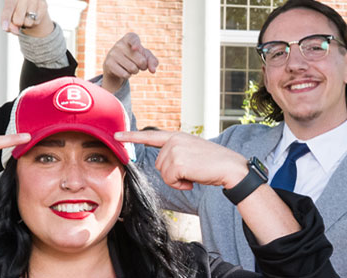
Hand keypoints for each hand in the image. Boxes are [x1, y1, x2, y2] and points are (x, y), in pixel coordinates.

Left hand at [1, 0, 53, 36]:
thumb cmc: (17, 9)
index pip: (9, 8)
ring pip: (28, 22)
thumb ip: (9, 23)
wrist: (31, 3)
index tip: (5, 28)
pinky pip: (36, 22)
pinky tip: (32, 15)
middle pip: (18, 19)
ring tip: (25, 16)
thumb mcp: (9, 15)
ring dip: (25, 24)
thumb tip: (14, 30)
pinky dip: (33, 22)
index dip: (6, 19)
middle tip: (17, 19)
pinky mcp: (43, 5)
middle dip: (17, 24)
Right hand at [100, 32, 158, 92]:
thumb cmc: (134, 57)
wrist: (116, 64)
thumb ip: (152, 61)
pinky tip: (124, 71)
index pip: (133, 40)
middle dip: (143, 66)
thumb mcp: (145, 56)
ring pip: (132, 69)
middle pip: (140, 61)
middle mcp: (120, 44)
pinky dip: (128, 75)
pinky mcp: (108, 63)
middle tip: (140, 64)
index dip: (136, 44)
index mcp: (129, 38)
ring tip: (131, 67)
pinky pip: (125, 74)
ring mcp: (113, 53)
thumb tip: (153, 70)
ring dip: (135, 71)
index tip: (135, 49)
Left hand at [114, 130, 246, 189]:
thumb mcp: (192, 152)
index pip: (151, 136)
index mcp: (177, 137)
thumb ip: (177, 153)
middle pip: (159, 164)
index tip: (116, 135)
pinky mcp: (177, 161)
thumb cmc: (213, 164)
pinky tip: (193, 179)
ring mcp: (175, 150)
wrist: (230, 168)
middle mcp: (174, 140)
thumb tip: (165, 167)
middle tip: (192, 171)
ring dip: (177, 179)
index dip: (132, 137)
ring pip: (164, 173)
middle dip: (173, 173)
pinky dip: (181, 184)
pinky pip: (170, 180)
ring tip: (194, 173)